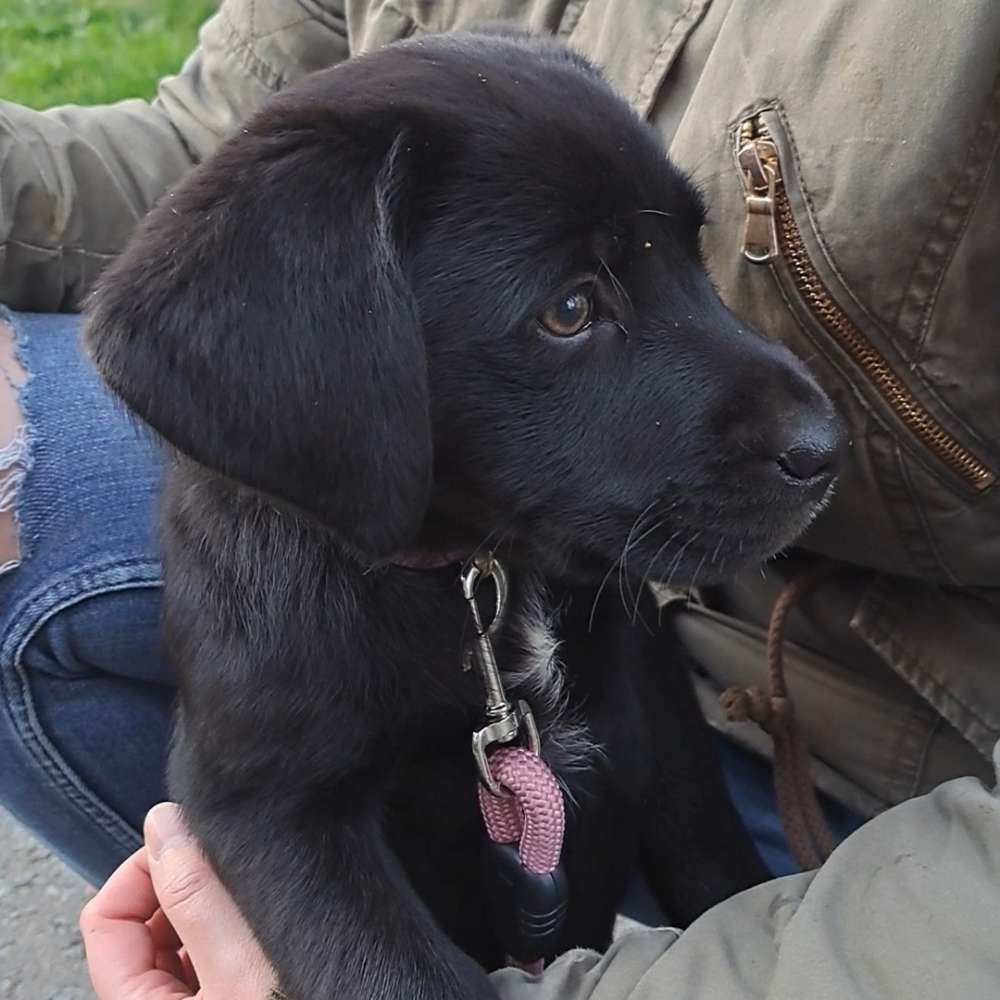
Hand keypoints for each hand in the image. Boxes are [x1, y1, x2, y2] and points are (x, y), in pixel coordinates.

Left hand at [81, 802, 278, 999]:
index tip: (193, 845)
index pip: (105, 918)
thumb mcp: (240, 968)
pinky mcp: (227, 994)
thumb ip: (196, 897)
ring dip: (213, 905)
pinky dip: (235, 927)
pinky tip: (272, 922)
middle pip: (143, 924)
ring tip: (260, 898)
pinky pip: (212, 953)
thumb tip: (165, 824)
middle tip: (234, 871)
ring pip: (181, 937)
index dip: (145, 870)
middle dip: (183, 885)